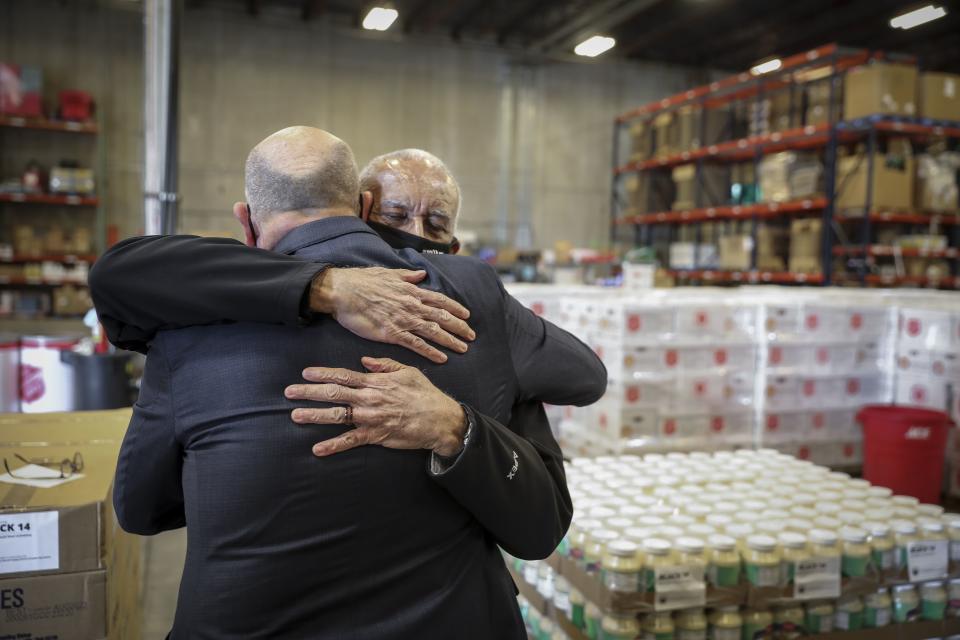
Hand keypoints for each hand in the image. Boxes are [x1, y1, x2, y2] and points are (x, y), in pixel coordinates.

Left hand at [284, 357, 466, 457]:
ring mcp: (371, 418)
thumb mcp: (407, 372)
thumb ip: (384, 365)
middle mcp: (369, 399)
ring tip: (295, 415)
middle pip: (333, 394)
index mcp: (375, 382)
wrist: (440, 420)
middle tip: (289, 392)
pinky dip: (333, 446)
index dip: (323, 374)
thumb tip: (364, 360)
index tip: (306, 373)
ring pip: (337, 416)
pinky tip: (317, 449)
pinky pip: (350, 441)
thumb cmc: (425, 394)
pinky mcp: (376, 436)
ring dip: (314, 415)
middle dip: (309, 392)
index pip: (343, 376)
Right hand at [310, 267, 473, 363]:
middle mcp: (411, 305)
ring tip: (463, 348)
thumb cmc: (362, 280)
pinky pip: (416, 345)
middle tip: (471, 336)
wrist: (343, 291)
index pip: (440, 300)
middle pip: (442, 317)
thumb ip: (407, 275)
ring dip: (450, 340)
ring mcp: (403, 320)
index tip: (467, 315)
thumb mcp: (388, 273)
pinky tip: (442, 358)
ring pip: (433, 332)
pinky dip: (431, 352)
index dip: (455, 308)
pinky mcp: (392, 333)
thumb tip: (421, 274)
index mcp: (411, 290)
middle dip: (459, 327)